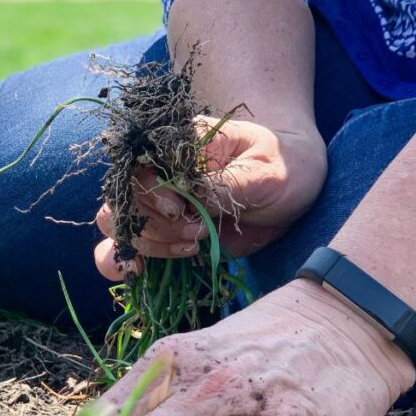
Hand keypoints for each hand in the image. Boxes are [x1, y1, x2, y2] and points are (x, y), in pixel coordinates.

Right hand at [94, 118, 327, 278]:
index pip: (139, 163)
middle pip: (122, 198)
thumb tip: (192, 200)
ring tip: (192, 245)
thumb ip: (227, 185)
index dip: (149, 191)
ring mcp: (158, 204)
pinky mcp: (164, 234)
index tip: (180, 210)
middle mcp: (160, 171)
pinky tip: (142, 270)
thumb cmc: (284, 167)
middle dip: (153, 223)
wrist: (294, 186)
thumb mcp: (265, 173)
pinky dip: (123, 263)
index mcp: (179, 144)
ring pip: (120, 225)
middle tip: (196, 231)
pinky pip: (126, 248)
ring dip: (149, 243)